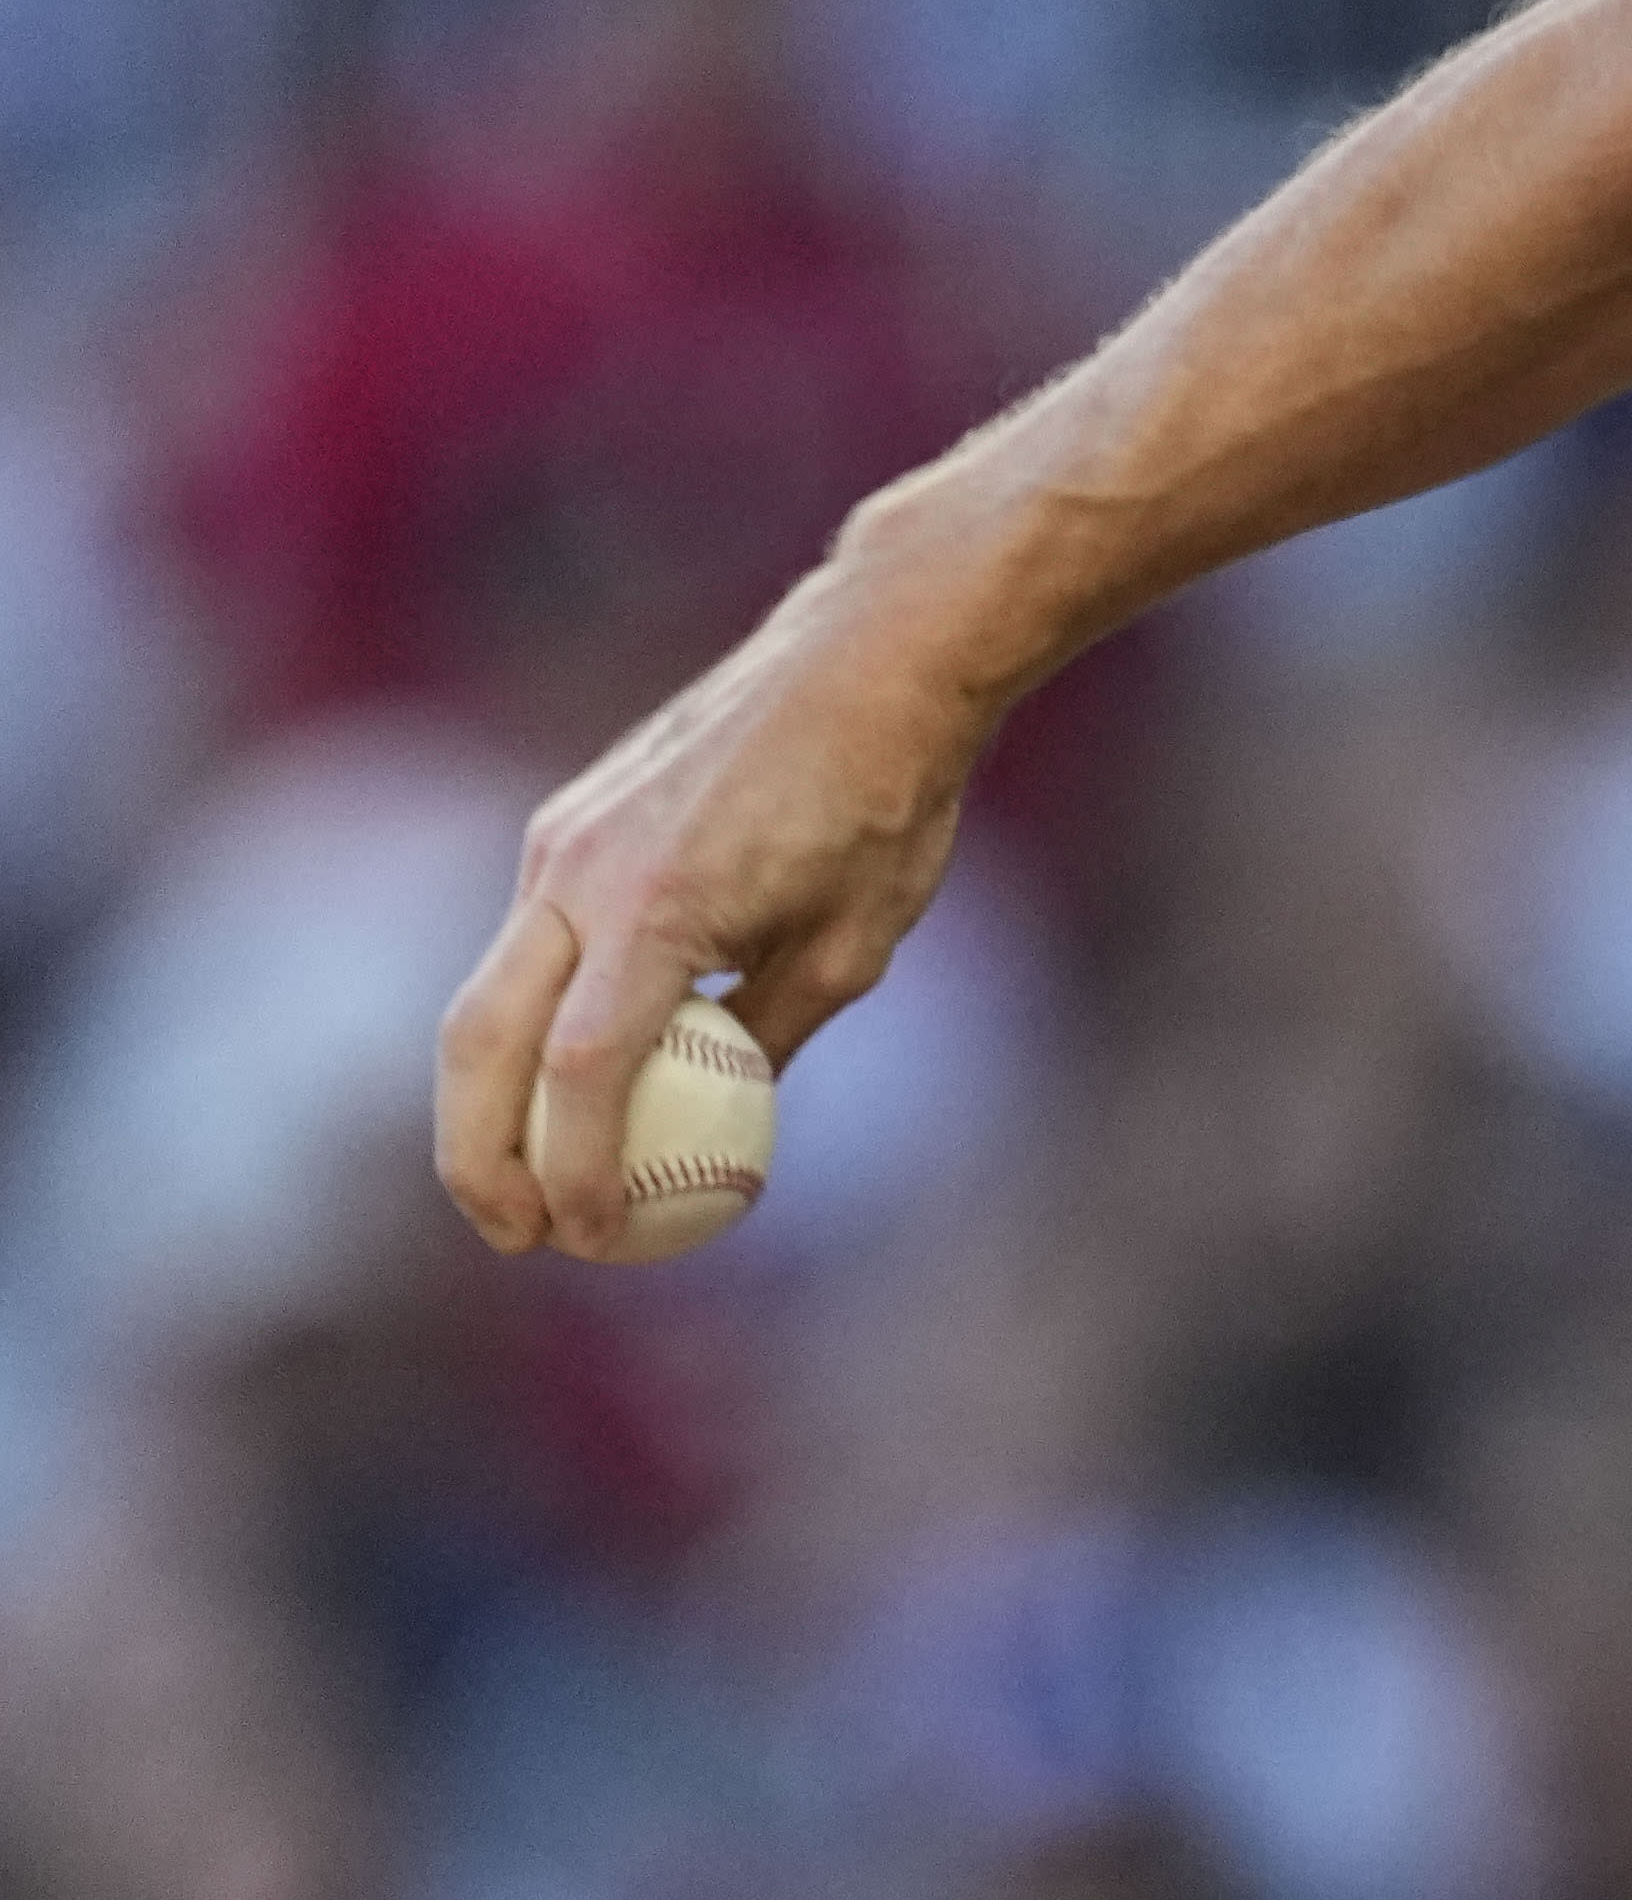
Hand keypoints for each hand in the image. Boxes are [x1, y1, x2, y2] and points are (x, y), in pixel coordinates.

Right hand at [433, 552, 995, 1256]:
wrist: (867, 659)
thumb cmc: (885, 802)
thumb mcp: (854, 946)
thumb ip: (770, 1036)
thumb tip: (720, 1126)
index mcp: (655, 908)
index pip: (582, 1073)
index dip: (573, 1170)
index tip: (588, 1240)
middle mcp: (579, 872)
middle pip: (481, 1041)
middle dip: (477, 1154)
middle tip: (513, 1235)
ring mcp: (560, 842)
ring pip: (486, 992)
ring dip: (486, 1097)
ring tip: (520, 1182)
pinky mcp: (567, 824)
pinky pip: (527, 944)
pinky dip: (528, 1023)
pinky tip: (565, 1082)